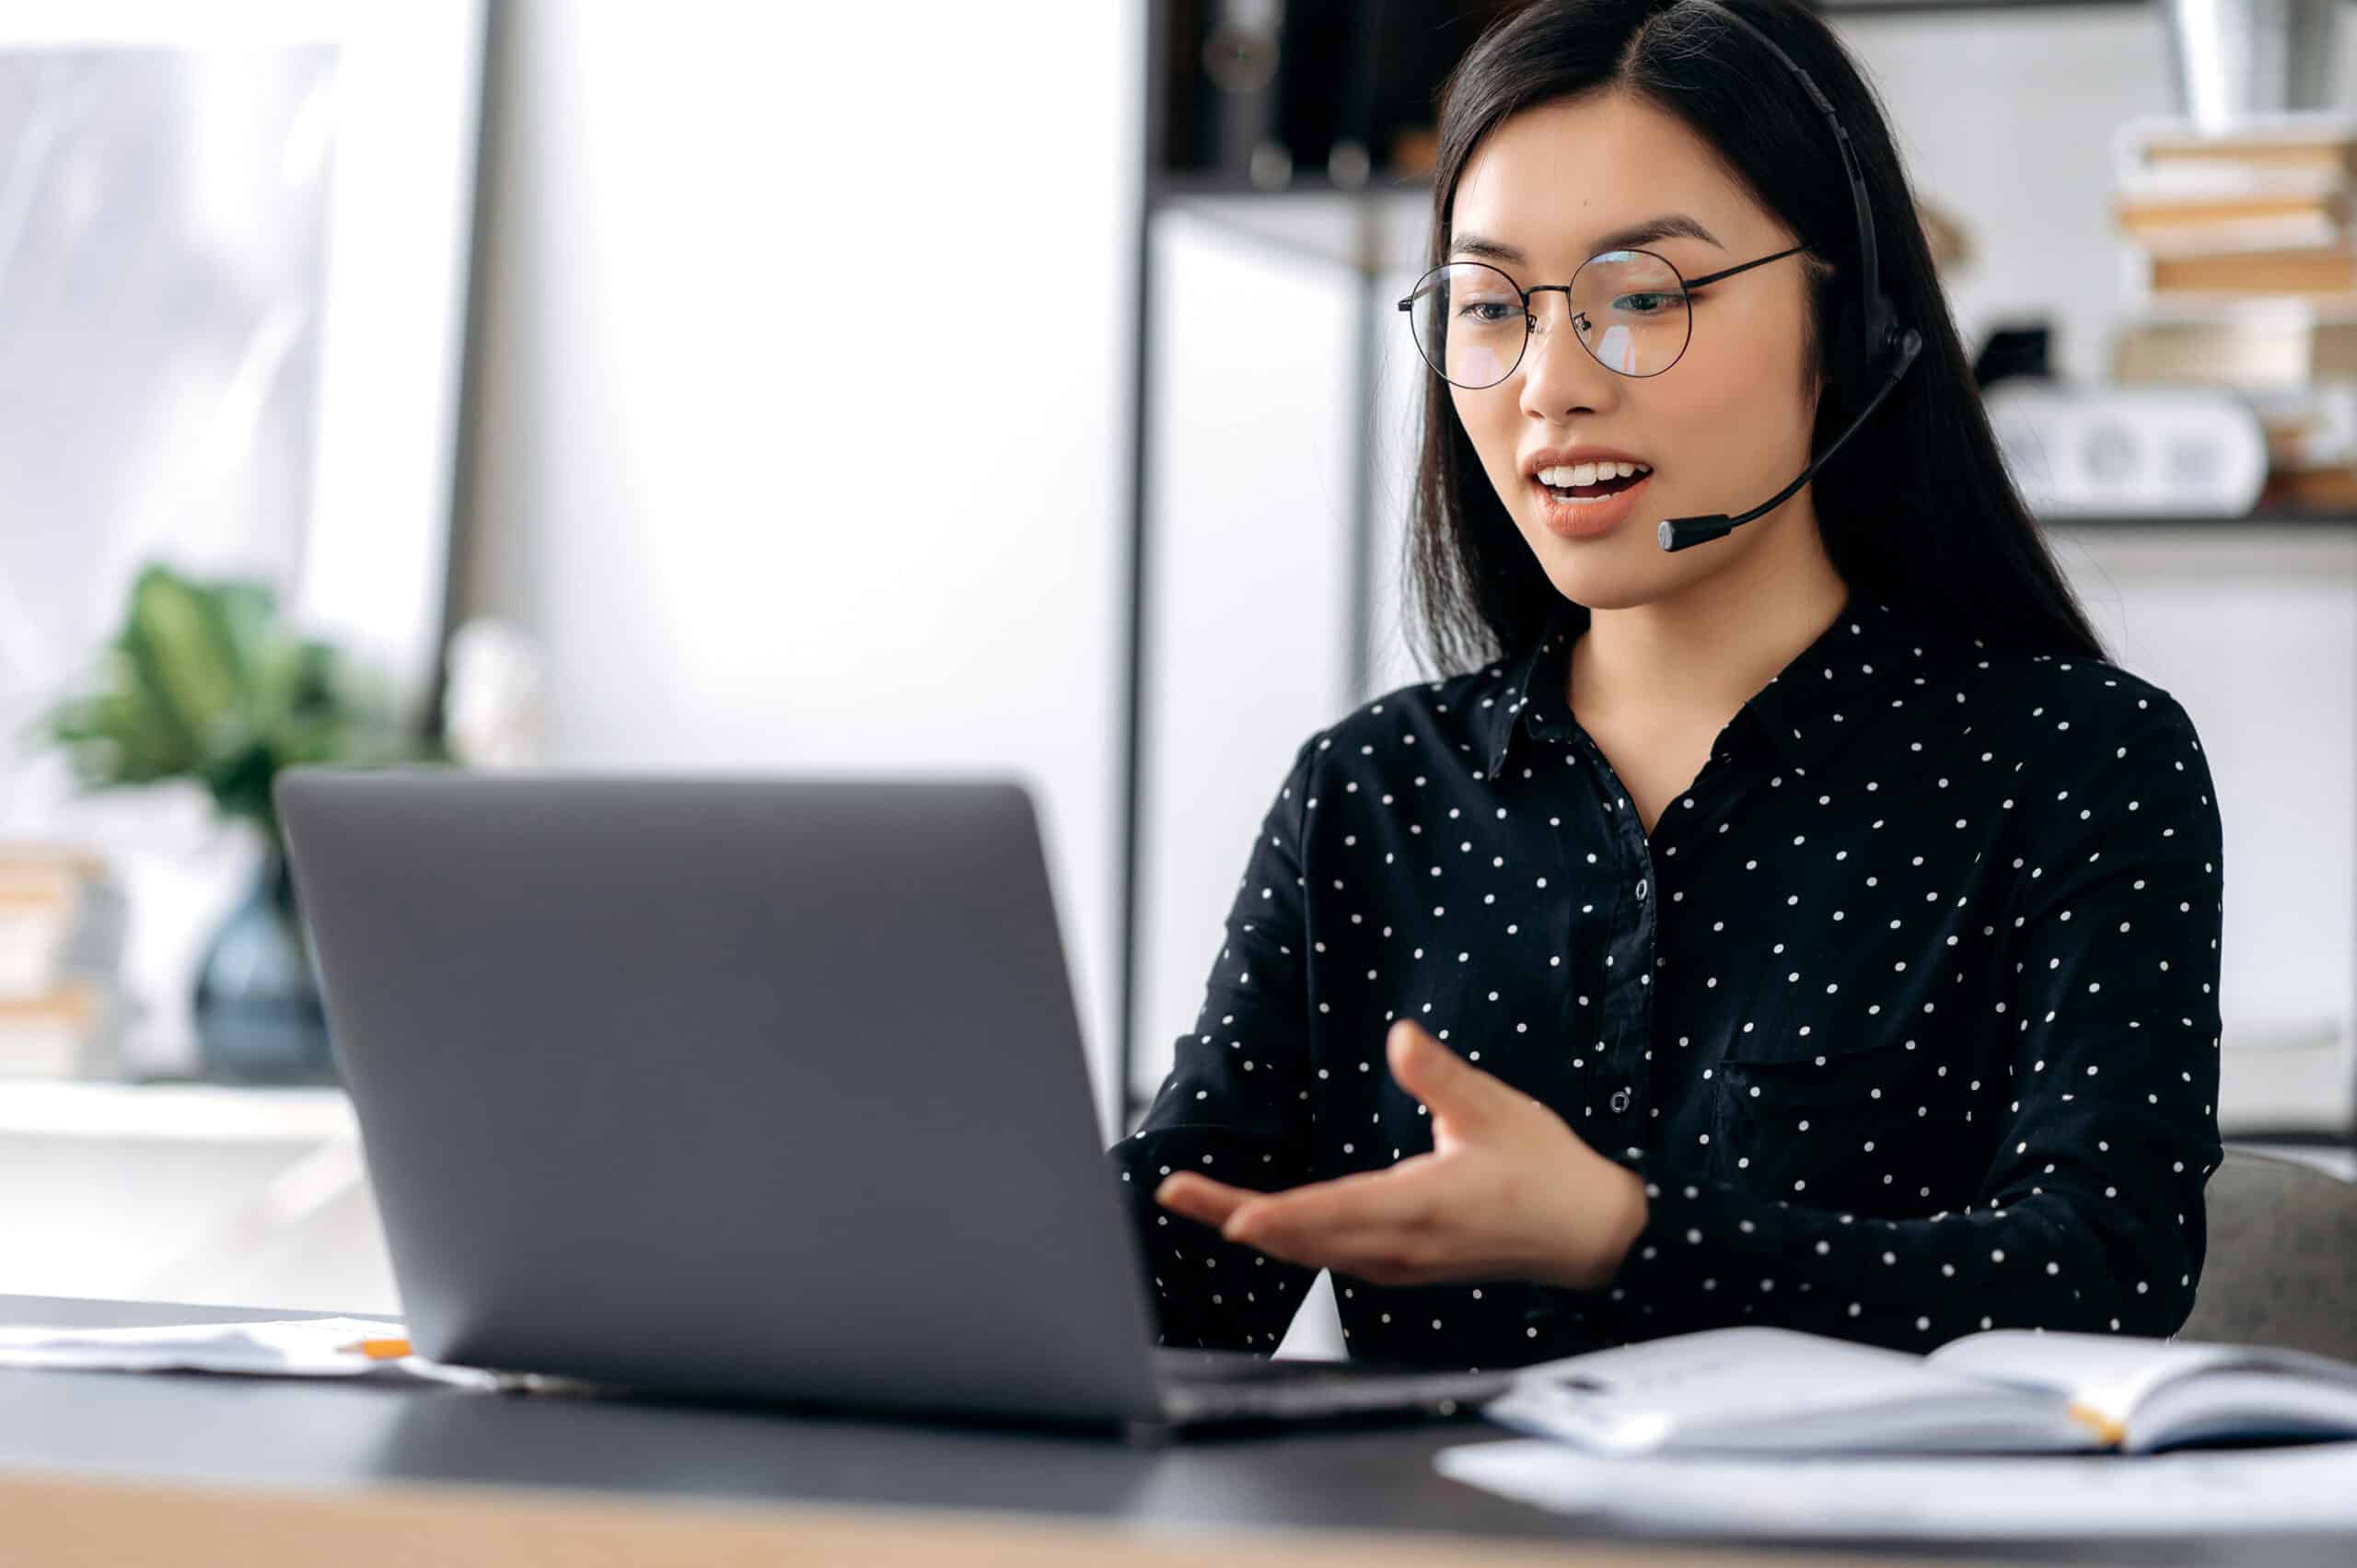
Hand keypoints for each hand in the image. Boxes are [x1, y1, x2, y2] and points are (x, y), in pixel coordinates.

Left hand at [1154, 1020, 1648, 1290]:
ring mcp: (1398, 1262)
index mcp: (1421, 1207)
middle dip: (1231, 1214)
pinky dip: (1289, 1239)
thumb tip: (1399, 1036)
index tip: (1229, 1216)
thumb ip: (1440, 1076)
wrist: (1589, 1237)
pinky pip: (1331, 1255)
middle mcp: (1400, 1244)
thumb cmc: (1546, 1171)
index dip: (1277, 1216)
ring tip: (1199, 1203)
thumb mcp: (1496, 1111)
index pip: (1332, 1213)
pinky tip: (1261, 1225)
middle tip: (1173, 1193)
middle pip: (1300, 1235)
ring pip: (1310, 1249)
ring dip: (1253, 1227)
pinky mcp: (1402, 1265)